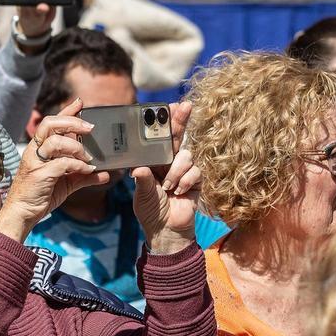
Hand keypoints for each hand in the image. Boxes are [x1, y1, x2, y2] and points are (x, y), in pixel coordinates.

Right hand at [0, 98, 109, 241]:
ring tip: (88, 157)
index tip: (80, 103)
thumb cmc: (41, 195)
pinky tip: (87, 169)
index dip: (66, 112)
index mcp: (39, 149)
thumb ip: (84, 176)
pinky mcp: (39, 175)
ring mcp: (35, 162)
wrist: (22, 214)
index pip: (52, 123)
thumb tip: (105, 173)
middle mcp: (35, 151)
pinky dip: (77, 165)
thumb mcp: (66, 184)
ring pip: (55, 142)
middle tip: (90, 128)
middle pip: (50, 124)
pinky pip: (61, 163)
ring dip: (76, 147)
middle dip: (72, 122)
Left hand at [131, 102, 200, 254]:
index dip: (164, 122)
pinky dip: (185, 181)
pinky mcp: (196, 179)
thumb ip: (142, 181)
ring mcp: (184, 170)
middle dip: (181, 120)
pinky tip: (179, 191)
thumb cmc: (151, 211)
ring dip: (176, 171)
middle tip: (185, 105)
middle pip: (177, 137)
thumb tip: (138, 170)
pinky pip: (194, 171)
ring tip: (168, 186)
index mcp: (154, 162)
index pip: (159, 138)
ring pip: (185, 155)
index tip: (168, 105)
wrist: (167, 230)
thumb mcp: (143, 195)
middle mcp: (170, 162)